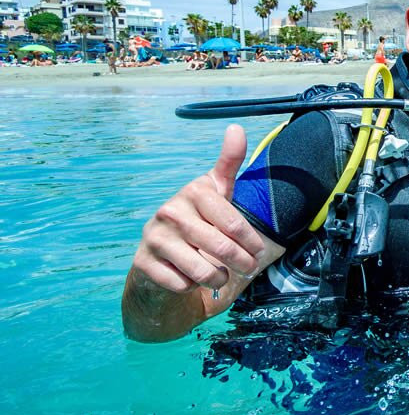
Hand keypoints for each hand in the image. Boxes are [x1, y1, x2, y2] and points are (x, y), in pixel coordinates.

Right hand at [132, 124, 265, 298]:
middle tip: (248, 269)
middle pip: (223, 248)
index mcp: (194, 192)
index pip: (235, 225)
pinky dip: (193, 287)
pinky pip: (183, 285)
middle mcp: (171, 211)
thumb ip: (229, 162)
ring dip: (219, 278)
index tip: (259, 252)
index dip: (253, 243)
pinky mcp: (143, 263)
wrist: (160, 251)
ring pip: (204, 271)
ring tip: (221, 274)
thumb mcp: (216, 190)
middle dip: (243, 264)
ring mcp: (154, 237)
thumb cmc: (199, 218)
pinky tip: (190, 277)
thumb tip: (236, 127)